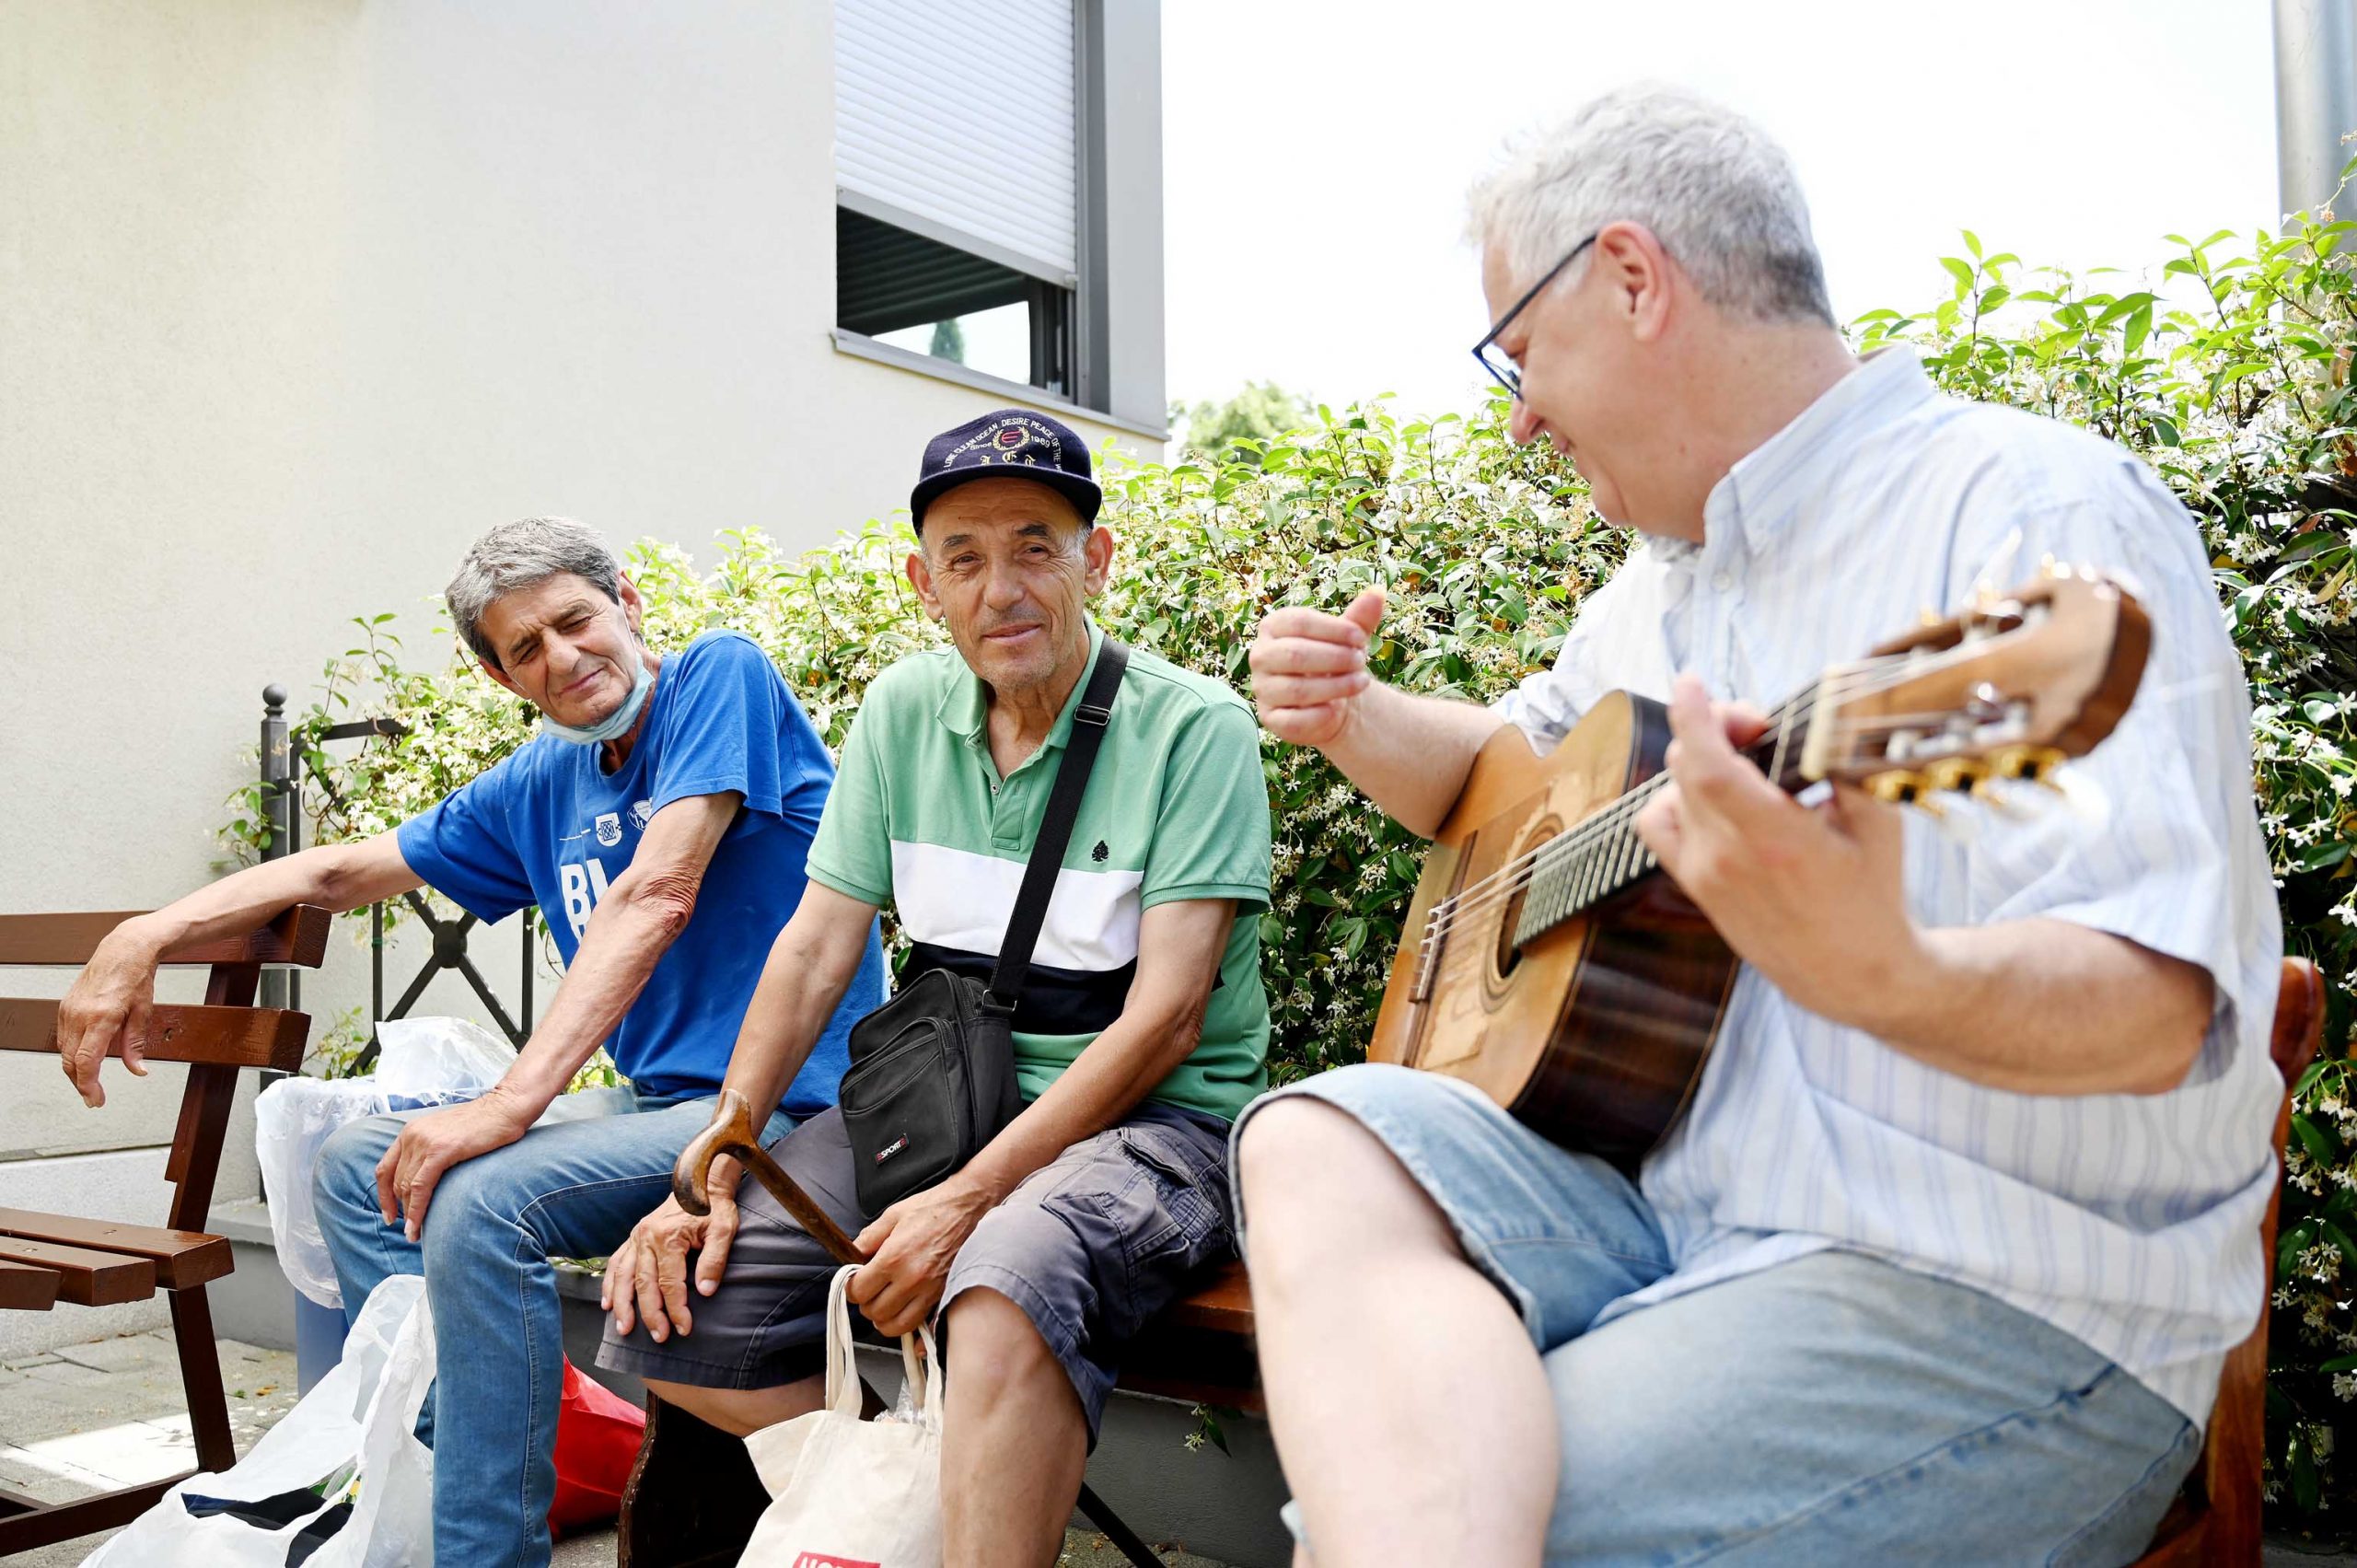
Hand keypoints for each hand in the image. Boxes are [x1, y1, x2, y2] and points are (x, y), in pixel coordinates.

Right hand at [55, 924, 164, 1108]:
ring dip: (74, 1070)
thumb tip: (138, 1071)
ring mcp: (69, 1010)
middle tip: (95, 1098)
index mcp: (101, 1017)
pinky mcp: (65, 1006)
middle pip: (70, 1061)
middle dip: (81, 1084)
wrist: (124, 949)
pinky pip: (64, 1038)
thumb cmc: (136, 978)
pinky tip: (84, 1059)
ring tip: (91, 1083)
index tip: (96, 1099)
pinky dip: (71, 1053)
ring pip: (64, 1051)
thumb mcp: (143, 1013)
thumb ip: (135, 1045)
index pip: (86, 1061)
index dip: (89, 1085)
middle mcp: (79, 1014)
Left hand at [374, 1092, 535, 1241]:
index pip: (385, 1169)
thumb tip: (427, 1178)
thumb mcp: (448, 1134)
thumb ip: (432, 1151)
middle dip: (400, 1209)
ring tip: (414, 1234)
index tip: (391, 1215)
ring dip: (409, 1215)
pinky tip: (417, 1227)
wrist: (506, 1107)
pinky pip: (421, 1187)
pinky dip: (416, 1210)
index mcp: (411, 1131)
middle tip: (410, 1230)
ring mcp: (425, 1142)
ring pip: (406, 1188)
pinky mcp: (441, 1151)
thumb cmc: (486, 1123)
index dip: (384, 1196)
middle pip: (396, 1182)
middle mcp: (412, 1135)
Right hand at [605, 1154, 742, 1342]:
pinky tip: (607, 1302)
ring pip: (624, 1277)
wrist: (700, 1181)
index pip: (670, 1283)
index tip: (683, 1328)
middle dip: (650, 1314)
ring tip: (623, 1328)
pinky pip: (616, 1263)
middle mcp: (646, 1237)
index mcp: (668, 1237)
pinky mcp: (633, 1237)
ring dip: (623, 1305)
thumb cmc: (714, 1207)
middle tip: (658, 1337)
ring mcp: (636, 1237)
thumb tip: (706, 1291)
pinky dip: (610, 1283)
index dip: (676, 1309)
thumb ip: (715, 1260)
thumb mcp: (724, 1230)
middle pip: (644, 1284)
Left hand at [845, 1177, 996, 1337]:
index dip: (852, 1287)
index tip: (856, 1281)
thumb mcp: (894, 1215)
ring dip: (886, 1318)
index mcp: (893, 1258)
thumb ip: (868, 1238)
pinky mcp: (944, 1295)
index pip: (859, 1291)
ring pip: (897, 1326)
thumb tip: (852, 1255)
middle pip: (875, 1312)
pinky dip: (912, 1331)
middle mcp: (911, 1279)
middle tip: (871, 1290)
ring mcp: (930, 1291)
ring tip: (887, 1303)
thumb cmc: (934, 1208)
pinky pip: (924, 1327)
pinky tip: (906, 1319)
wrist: (970, 1208)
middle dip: (867, 1303)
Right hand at [1248, 588, 1386, 748]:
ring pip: (1297, 689)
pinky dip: (1320, 714)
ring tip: (1361, 682)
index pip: (1299, 622)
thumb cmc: (1336, 661)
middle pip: (1295, 654)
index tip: (1361, 638)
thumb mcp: (1349, 637)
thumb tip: (1378, 592)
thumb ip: (1360, 617)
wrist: (1331, 701)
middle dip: (1335, 658)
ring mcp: (1262, 688)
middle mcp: (1261, 656)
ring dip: (1336, 686)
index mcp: (1273, 627)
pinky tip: (1338, 708)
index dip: (1334, 629)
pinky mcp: (1270, 718)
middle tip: (1361, 661)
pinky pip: (1293, 719)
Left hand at [1634, 675, 1919, 1027]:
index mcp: (1776, 841)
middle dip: (1714, 726)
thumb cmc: (1872, 896)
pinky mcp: (1693, 886)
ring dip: (1698, 759)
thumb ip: (1843, 766)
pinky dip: (1675, 796)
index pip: (1708, 767)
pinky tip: (1712, 795)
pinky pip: (1658, 824)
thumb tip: (1820, 716)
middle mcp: (1727, 858)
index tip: (1691, 682)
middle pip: (1688, 766)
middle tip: (1755, 725)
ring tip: (1741, 762)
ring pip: (1672, 789)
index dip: (1693, 717)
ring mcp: (1703, 874)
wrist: (1852, 973)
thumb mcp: (1878, 822)